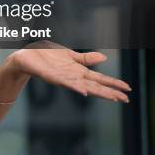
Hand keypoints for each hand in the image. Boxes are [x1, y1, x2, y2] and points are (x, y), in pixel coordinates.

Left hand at [9, 41, 131, 102]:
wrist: (27, 56)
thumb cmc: (47, 56)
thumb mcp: (70, 55)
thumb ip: (86, 58)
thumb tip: (104, 57)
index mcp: (78, 71)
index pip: (99, 78)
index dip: (113, 84)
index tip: (128, 89)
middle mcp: (72, 77)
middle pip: (94, 86)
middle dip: (109, 92)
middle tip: (125, 99)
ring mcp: (62, 78)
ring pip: (82, 86)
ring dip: (96, 92)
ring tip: (111, 97)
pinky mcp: (51, 76)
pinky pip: (64, 82)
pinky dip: (75, 87)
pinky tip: (84, 91)